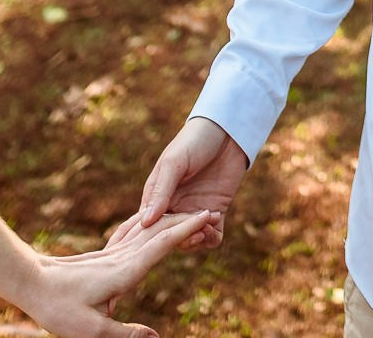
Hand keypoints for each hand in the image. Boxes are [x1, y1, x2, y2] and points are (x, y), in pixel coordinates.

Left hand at [20, 209, 217, 337]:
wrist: (29, 280)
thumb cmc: (58, 307)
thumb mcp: (92, 330)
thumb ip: (125, 334)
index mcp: (124, 271)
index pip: (162, 245)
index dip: (186, 230)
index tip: (207, 215)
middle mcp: (121, 258)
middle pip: (160, 233)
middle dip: (186, 221)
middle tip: (212, 212)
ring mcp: (112, 255)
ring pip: (148, 233)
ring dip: (171, 223)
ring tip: (191, 216)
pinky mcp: (104, 257)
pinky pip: (136, 238)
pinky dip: (153, 230)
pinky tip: (155, 228)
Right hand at [108, 117, 247, 251]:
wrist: (226, 131)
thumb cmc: (193, 141)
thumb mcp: (174, 163)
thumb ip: (161, 191)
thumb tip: (145, 222)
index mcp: (157, 196)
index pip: (149, 225)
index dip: (153, 235)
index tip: (163, 235)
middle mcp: (174, 207)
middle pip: (169, 238)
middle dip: (179, 239)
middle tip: (191, 230)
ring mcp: (195, 210)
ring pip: (190, 240)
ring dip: (196, 239)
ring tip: (204, 226)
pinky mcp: (216, 211)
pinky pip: (212, 237)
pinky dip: (212, 238)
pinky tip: (214, 224)